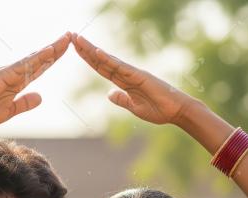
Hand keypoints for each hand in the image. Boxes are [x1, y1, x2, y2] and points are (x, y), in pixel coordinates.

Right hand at [0, 32, 70, 127]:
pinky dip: (38, 57)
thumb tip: (40, 98)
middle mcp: (15, 73)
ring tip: (66, 39)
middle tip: (71, 37)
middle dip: (56, 49)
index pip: (40, 68)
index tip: (65, 50)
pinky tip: (50, 51)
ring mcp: (10, 72)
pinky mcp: (5, 74)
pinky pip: (26, 64)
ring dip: (51, 49)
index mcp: (17, 82)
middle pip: (40, 59)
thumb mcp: (9, 110)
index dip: (52, 59)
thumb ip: (24, 103)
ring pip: (36, 58)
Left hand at [72, 33, 194, 124]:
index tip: (76, 49)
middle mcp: (126, 74)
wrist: (176, 111)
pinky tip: (96, 52)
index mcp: (124, 82)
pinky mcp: (139, 76)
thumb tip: (109, 94)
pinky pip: (120, 67)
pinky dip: (108, 59)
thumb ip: (121, 99)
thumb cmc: (159, 110)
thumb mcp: (134, 107)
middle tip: (71, 36)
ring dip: (92, 50)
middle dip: (85, 49)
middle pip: (101, 60)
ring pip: (107, 60)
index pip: (102, 68)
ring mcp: (132, 73)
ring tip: (78, 39)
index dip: (88, 59)